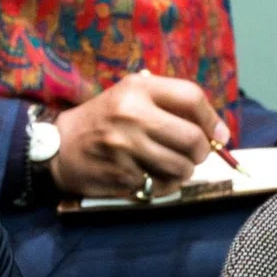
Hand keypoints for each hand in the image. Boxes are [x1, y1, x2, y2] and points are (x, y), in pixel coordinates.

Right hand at [48, 72, 229, 196]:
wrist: (59, 146)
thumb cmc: (102, 120)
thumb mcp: (129, 97)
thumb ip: (169, 105)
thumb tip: (218, 132)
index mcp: (136, 89)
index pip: (191, 97)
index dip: (211, 118)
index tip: (218, 134)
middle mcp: (131, 115)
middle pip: (192, 138)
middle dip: (201, 152)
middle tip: (194, 155)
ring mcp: (125, 147)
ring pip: (181, 167)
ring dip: (183, 172)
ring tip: (170, 167)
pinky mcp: (121, 173)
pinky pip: (160, 185)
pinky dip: (161, 186)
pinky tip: (149, 178)